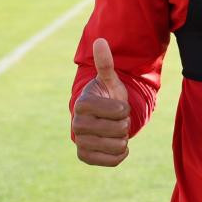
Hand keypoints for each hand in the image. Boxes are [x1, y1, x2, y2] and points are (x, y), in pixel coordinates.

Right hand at [72, 38, 131, 165]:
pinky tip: (115, 144)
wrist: (100, 118)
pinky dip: (120, 153)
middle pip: (119, 129)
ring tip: (114, 130)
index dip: (124, 108)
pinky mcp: (84, 157)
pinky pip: (113, 160)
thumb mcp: (110, 80)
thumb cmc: (107, 96)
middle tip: (116, 119)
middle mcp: (77, 124)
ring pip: (118, 145)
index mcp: (83, 103)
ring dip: (123, 138)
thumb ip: (106, 63)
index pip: (119, 110)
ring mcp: (79, 141)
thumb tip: (100, 41)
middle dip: (124, 123)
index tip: (117, 106)